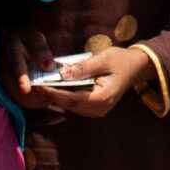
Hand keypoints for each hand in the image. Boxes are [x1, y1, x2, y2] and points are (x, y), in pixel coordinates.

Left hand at [4, 30, 148, 117]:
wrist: (136, 67)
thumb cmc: (121, 60)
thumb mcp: (102, 59)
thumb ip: (82, 68)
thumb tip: (62, 73)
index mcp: (101, 98)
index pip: (71, 98)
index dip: (53, 92)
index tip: (38, 86)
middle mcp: (98, 109)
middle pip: (68, 104)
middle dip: (51, 95)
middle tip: (33, 85)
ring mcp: (97, 110)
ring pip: (70, 106)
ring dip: (56, 96)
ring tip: (39, 86)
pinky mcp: (95, 107)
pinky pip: (75, 103)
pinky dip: (64, 96)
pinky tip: (54, 87)